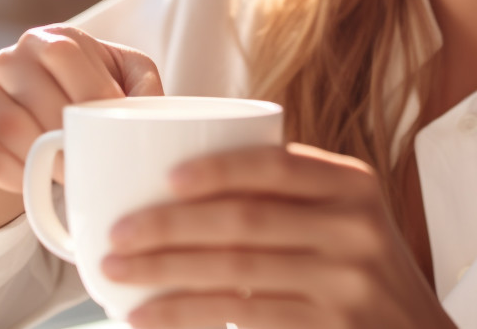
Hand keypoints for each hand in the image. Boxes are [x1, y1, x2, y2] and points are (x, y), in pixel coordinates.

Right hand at [0, 24, 163, 192]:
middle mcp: (12, 58)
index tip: (113, 128)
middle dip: (68, 135)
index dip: (91, 94)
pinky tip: (34, 183)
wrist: (31, 102)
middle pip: (37, 94)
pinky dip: (11, 173)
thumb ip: (144, 85)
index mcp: (54, 39)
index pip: (65, 57)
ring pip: (9, 124)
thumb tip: (153, 111)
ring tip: (68, 178)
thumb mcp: (122, 75)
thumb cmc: (89, 87)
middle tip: (93, 165)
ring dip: (41, 157)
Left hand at [101, 143, 456, 328]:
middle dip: (168, 227)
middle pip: (243, 219)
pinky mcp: (328, 327)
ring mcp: (345, 281)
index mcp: (352, 184)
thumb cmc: (359, 274)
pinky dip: (185, 314)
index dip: (216, 169)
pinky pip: (241, 313)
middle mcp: (353, 227)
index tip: (164, 179)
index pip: (275, 164)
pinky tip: (150, 315)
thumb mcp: (345, 220)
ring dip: (164, 273)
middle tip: (116, 235)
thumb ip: (290, 197)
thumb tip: (180, 185)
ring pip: (234, 270)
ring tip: (117, 273)